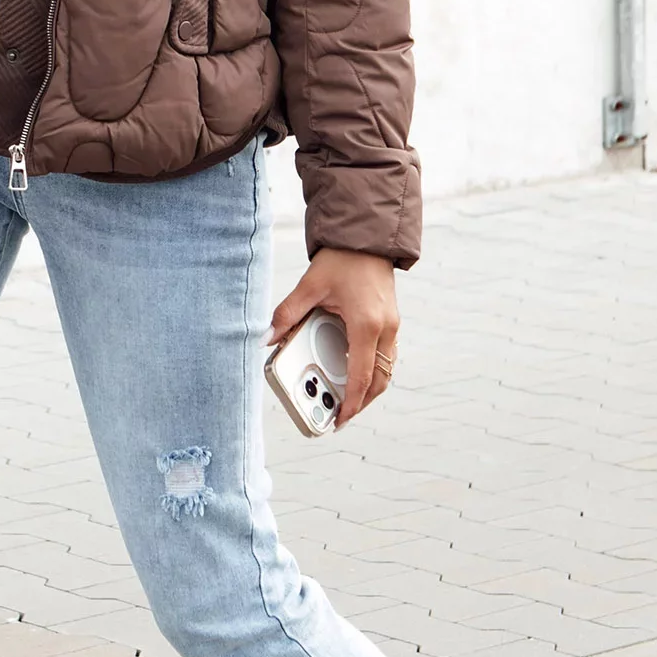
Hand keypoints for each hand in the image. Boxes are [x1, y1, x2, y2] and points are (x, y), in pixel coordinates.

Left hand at [267, 247, 399, 428]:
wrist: (367, 236)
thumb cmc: (342, 259)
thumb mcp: (310, 286)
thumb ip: (287, 314)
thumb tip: (265, 338)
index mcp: (366, 324)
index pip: (361, 375)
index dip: (351, 402)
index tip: (339, 420)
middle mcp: (384, 328)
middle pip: (379, 380)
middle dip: (361, 402)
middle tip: (341, 416)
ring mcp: (391, 325)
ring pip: (386, 370)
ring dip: (369, 388)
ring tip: (347, 401)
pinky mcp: (390, 320)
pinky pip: (386, 355)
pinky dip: (373, 370)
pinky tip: (355, 373)